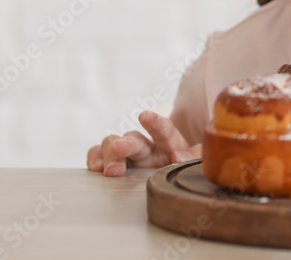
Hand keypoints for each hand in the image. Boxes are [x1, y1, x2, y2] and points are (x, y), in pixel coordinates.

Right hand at [87, 110, 201, 176]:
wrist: (171, 176)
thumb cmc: (184, 163)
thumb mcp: (195, 160)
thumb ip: (193, 157)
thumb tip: (178, 157)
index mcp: (169, 141)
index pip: (164, 129)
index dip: (155, 122)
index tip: (145, 116)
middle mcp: (147, 145)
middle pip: (135, 139)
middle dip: (126, 143)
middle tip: (119, 149)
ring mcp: (129, 154)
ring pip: (113, 144)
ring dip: (109, 155)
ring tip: (110, 169)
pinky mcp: (114, 162)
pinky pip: (99, 155)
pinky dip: (95, 158)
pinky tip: (95, 166)